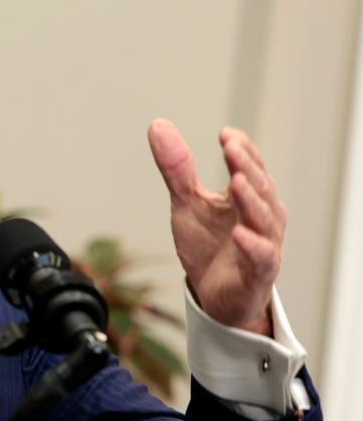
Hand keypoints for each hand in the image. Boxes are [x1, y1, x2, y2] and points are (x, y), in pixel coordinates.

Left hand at [147, 119, 285, 336]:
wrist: (214, 295)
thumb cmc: (209, 244)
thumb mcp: (187, 202)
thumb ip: (176, 168)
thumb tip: (158, 125)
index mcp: (247, 195)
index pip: (249, 166)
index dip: (240, 149)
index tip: (225, 134)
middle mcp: (261, 216)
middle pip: (259, 187)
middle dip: (246, 167)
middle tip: (231, 148)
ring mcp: (263, 243)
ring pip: (263, 219)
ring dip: (251, 200)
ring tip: (235, 181)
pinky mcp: (258, 272)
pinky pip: (261, 256)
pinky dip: (252, 244)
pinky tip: (240, 233)